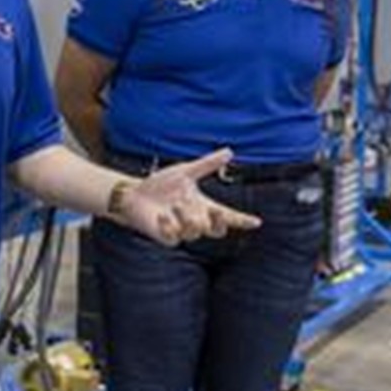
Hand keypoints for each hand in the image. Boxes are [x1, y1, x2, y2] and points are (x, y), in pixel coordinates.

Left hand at [115, 148, 261, 245]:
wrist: (134, 194)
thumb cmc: (161, 184)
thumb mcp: (185, 172)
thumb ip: (207, 165)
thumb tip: (229, 151)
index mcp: (203, 206)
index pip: (228, 216)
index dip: (242, 221)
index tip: (256, 222)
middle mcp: (195, 221)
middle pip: (216, 231)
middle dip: (219, 223)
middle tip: (215, 210)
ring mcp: (181, 230)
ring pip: (194, 233)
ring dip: (187, 219)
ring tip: (176, 204)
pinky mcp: (165, 236)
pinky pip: (173, 238)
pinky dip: (169, 226)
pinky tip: (162, 216)